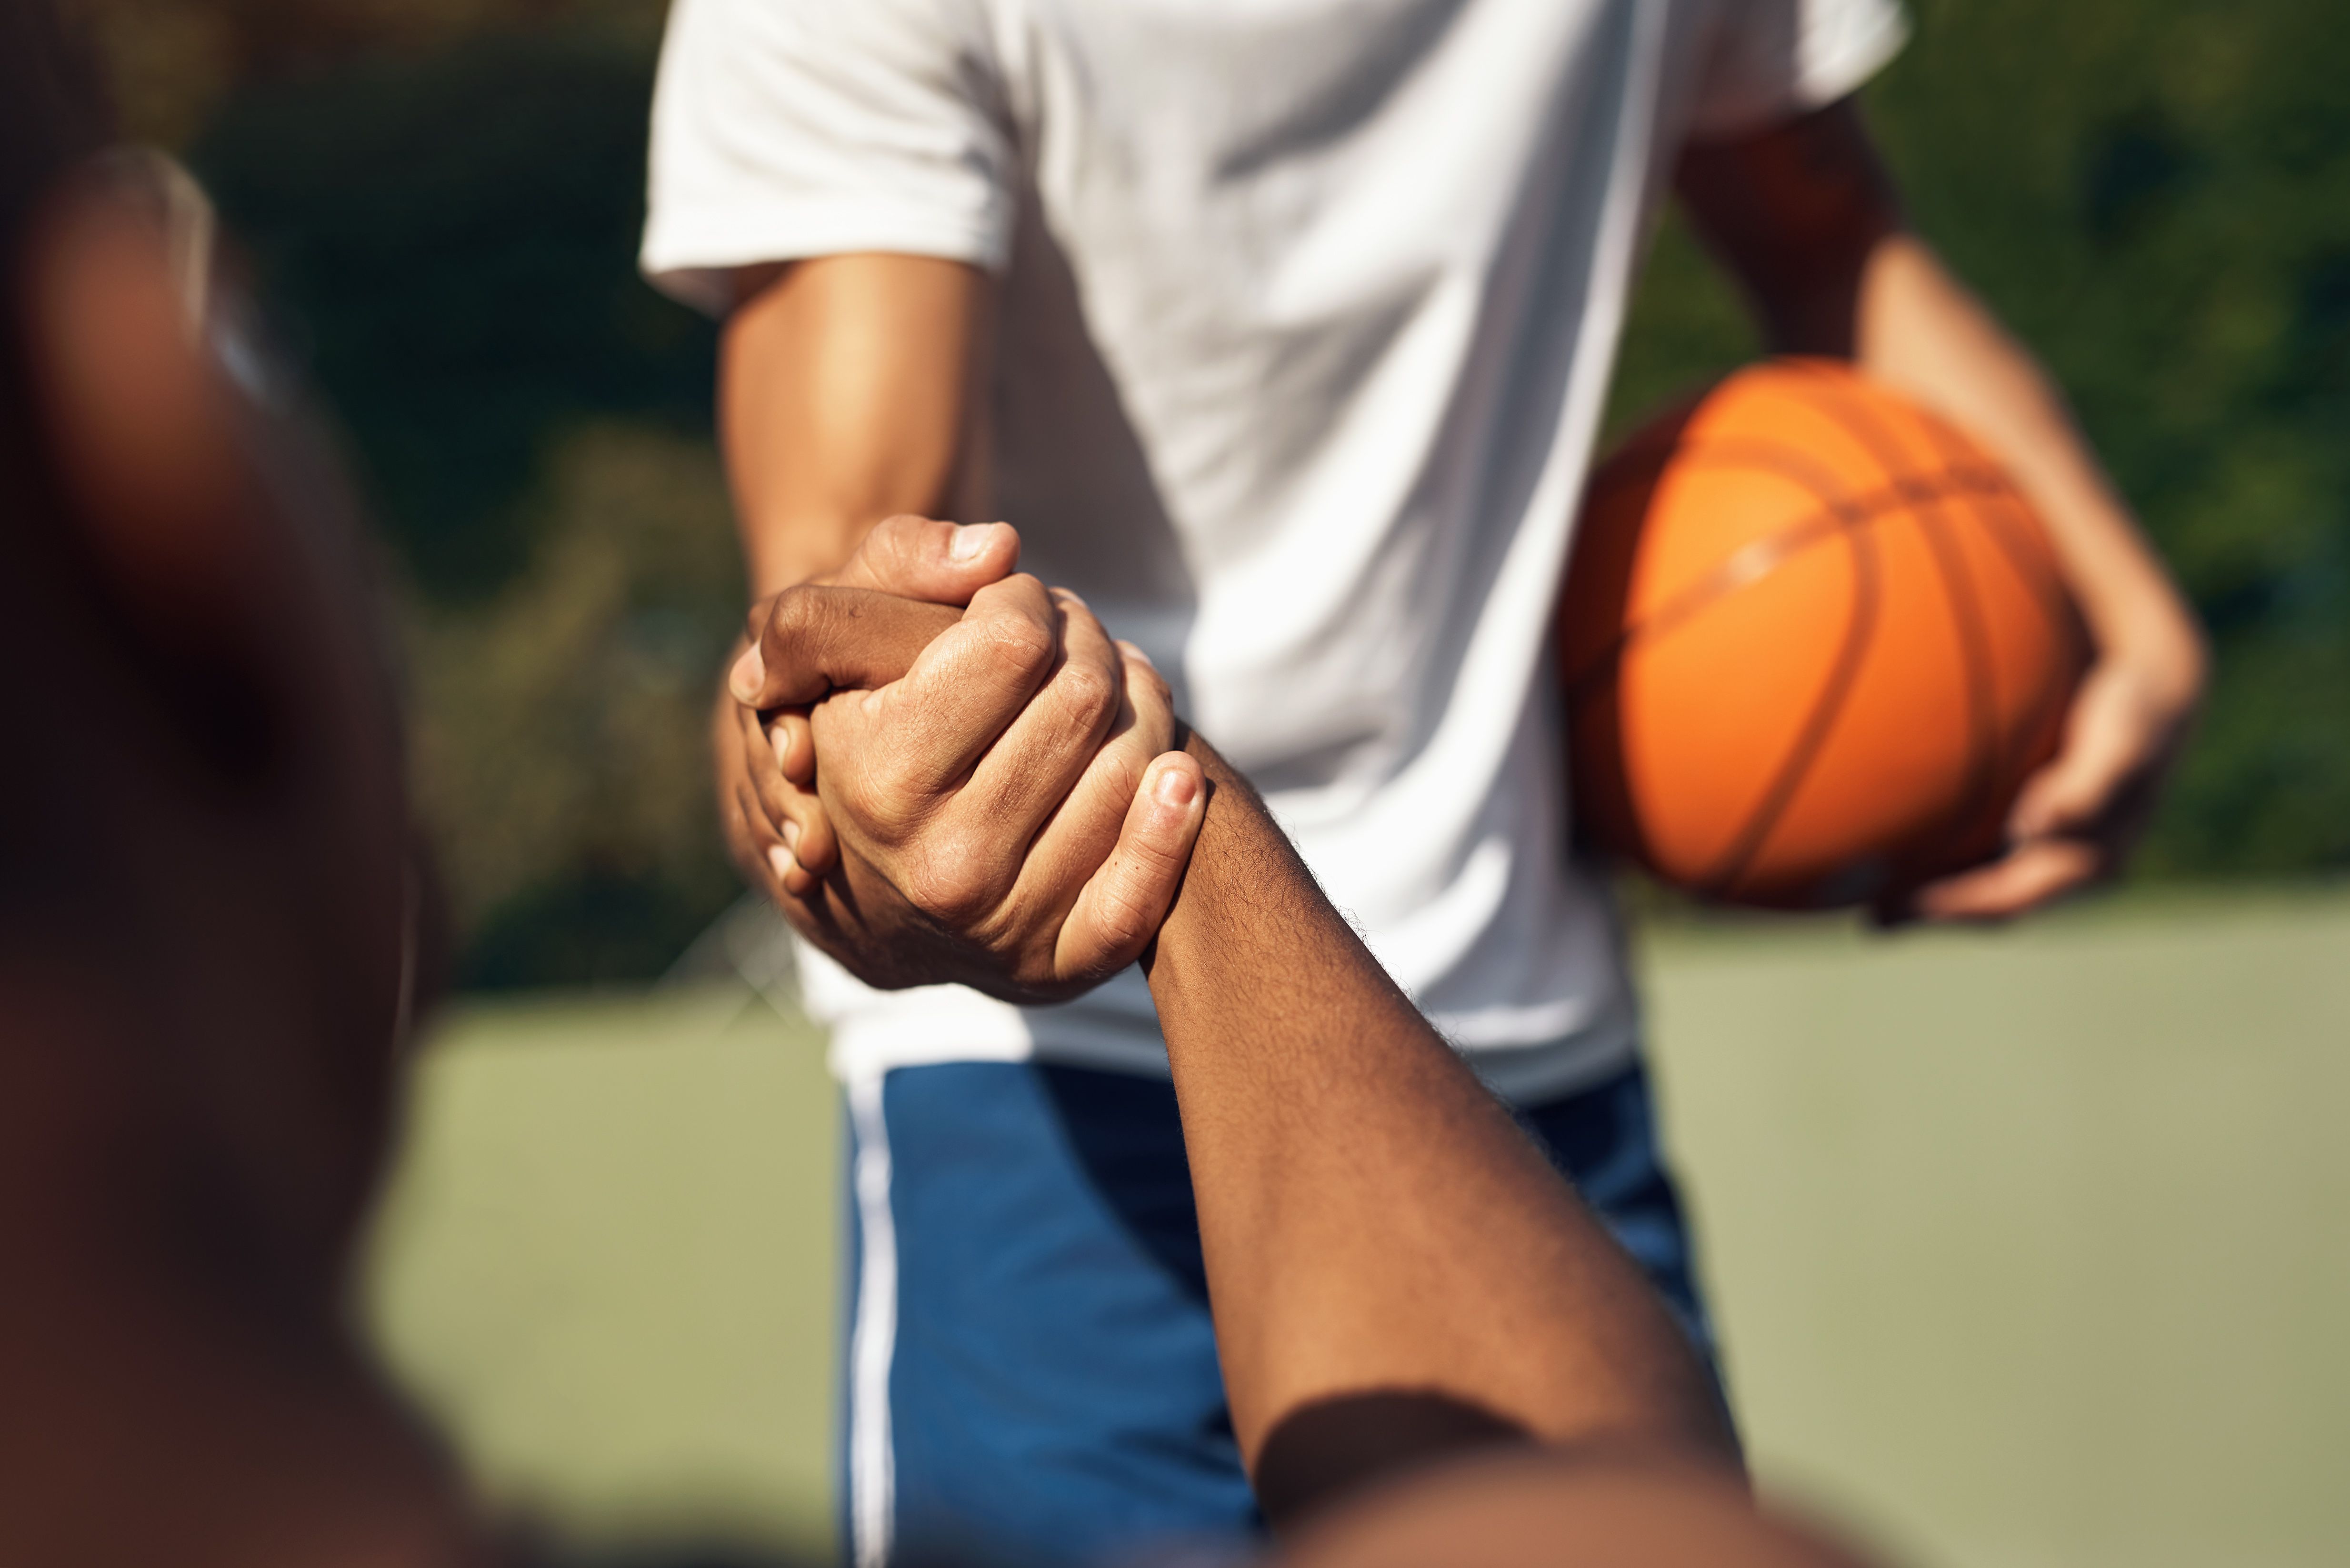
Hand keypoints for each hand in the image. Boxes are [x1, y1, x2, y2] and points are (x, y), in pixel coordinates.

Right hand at [731, 567, 1207, 1001]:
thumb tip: (998, 548)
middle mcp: (939, 860)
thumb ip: (896, 564)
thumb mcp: (840, 633)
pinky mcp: (1057, 966)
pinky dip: (1174, 821)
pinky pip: (1141, 895)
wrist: (866, 885)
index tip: (1010, 606)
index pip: (1011, 643)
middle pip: (1083, 697)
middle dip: (1086, 644)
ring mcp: (1002, 922)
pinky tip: (1179, 775)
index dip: (1025, 602)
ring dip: (1140, 706)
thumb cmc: (863, 726)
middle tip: (1067, 641)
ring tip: (1108, 687)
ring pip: (1132, 768)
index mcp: (875, 776)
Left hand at [1887, 632, 2202, 922]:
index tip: (1894, 909)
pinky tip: (1880, 829)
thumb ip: (2089, 785)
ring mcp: (2047, 848)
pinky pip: (1975, 845)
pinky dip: (1932, 847)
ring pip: (1976, 880)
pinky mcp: (2029, 823)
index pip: (2007, 902)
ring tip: (1854, 888)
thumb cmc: (2134, 714)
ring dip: (1922, 888)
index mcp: (2087, 863)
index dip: (1950, 911)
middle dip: (1925, 912)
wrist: (2152, 690)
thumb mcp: (2124, 743)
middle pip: (1985, 904)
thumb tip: (2040, 823)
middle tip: (1865, 915)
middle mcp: (2062, 866)